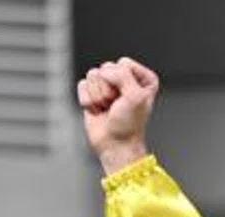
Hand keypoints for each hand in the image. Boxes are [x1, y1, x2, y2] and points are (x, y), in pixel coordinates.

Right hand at [78, 58, 158, 173]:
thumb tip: (102, 72)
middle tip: (116, 105)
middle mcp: (125, 78)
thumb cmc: (129, 124)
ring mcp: (108, 85)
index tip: (127, 99)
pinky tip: (98, 111)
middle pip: (106, 68)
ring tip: (108, 108)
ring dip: (98, 96)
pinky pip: (82, 85)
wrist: (115, 145)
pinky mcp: (92, 93)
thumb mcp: (135, 96)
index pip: (123, 63)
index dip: (122, 81)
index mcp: (142, 78)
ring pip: (92, 75)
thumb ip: (122, 75)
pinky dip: (88, 101)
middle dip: (108, 89)